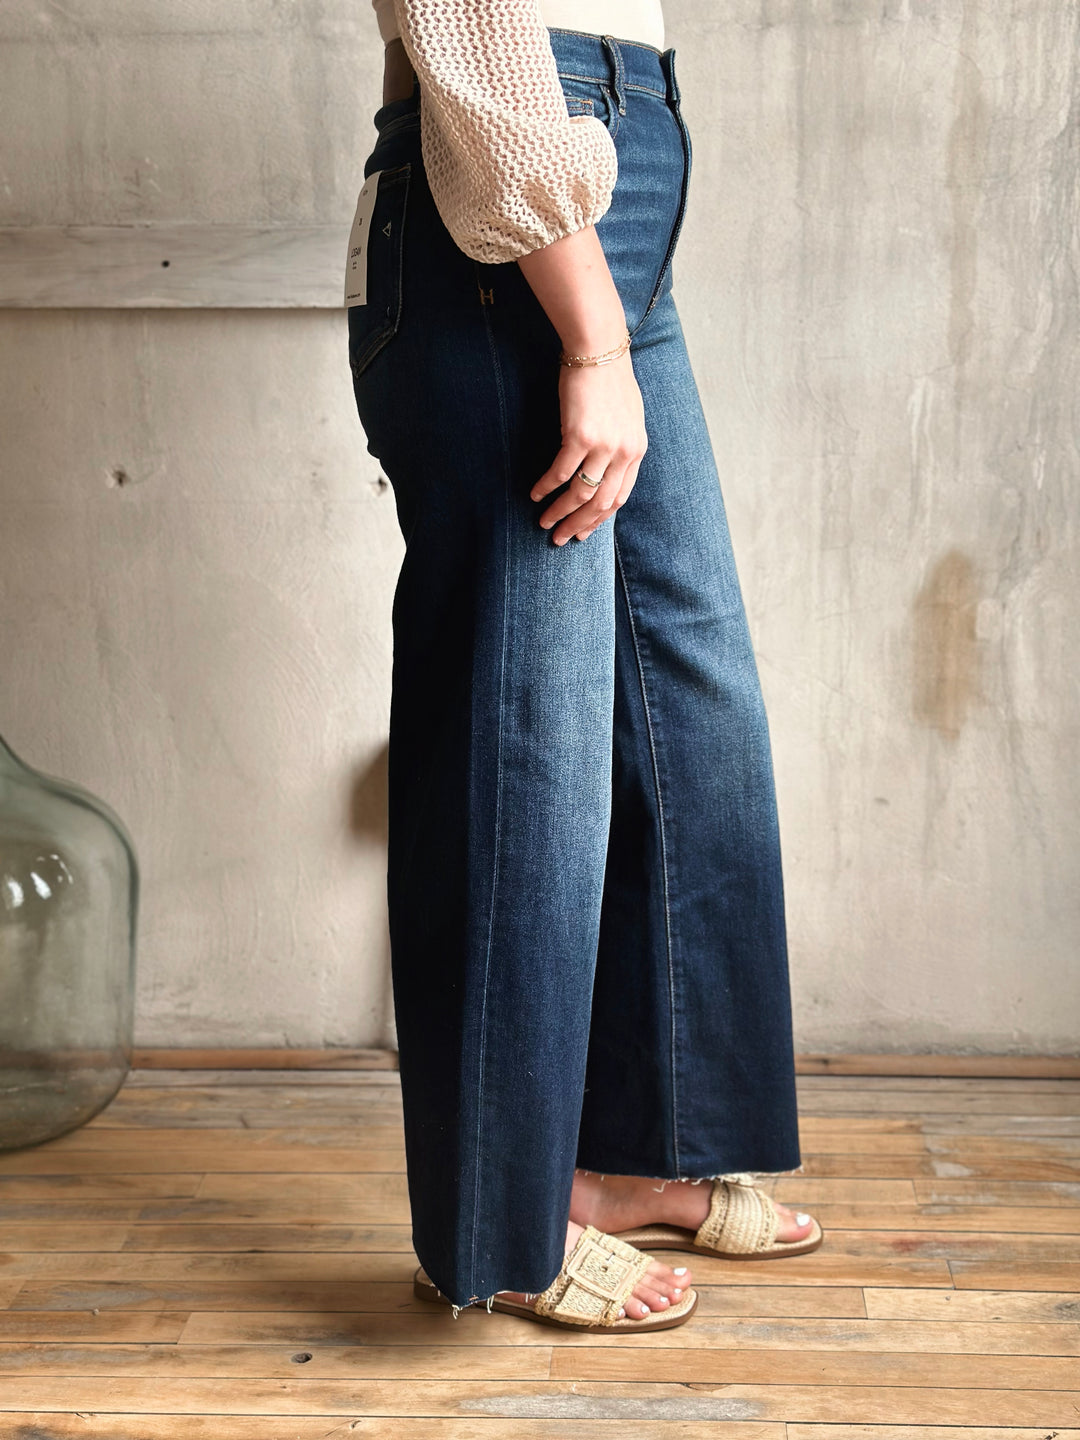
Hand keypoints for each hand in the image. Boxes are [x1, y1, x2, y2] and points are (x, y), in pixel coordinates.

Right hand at [529, 350, 647, 544]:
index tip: (583, 532)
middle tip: (560, 539)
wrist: (599, 348)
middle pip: (602, 503)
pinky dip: (546, 487)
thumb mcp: (626, 416)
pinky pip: (561, 472)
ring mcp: (604, 446)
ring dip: (560, 512)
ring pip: (581, 493)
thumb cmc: (608, 378)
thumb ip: (618, 444)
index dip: (599, 519)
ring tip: (544, 522)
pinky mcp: (581, 436)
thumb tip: (601, 468)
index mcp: (637, 450)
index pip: (620, 497)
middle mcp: (625, 452)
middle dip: (579, 525)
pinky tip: (535, 494)